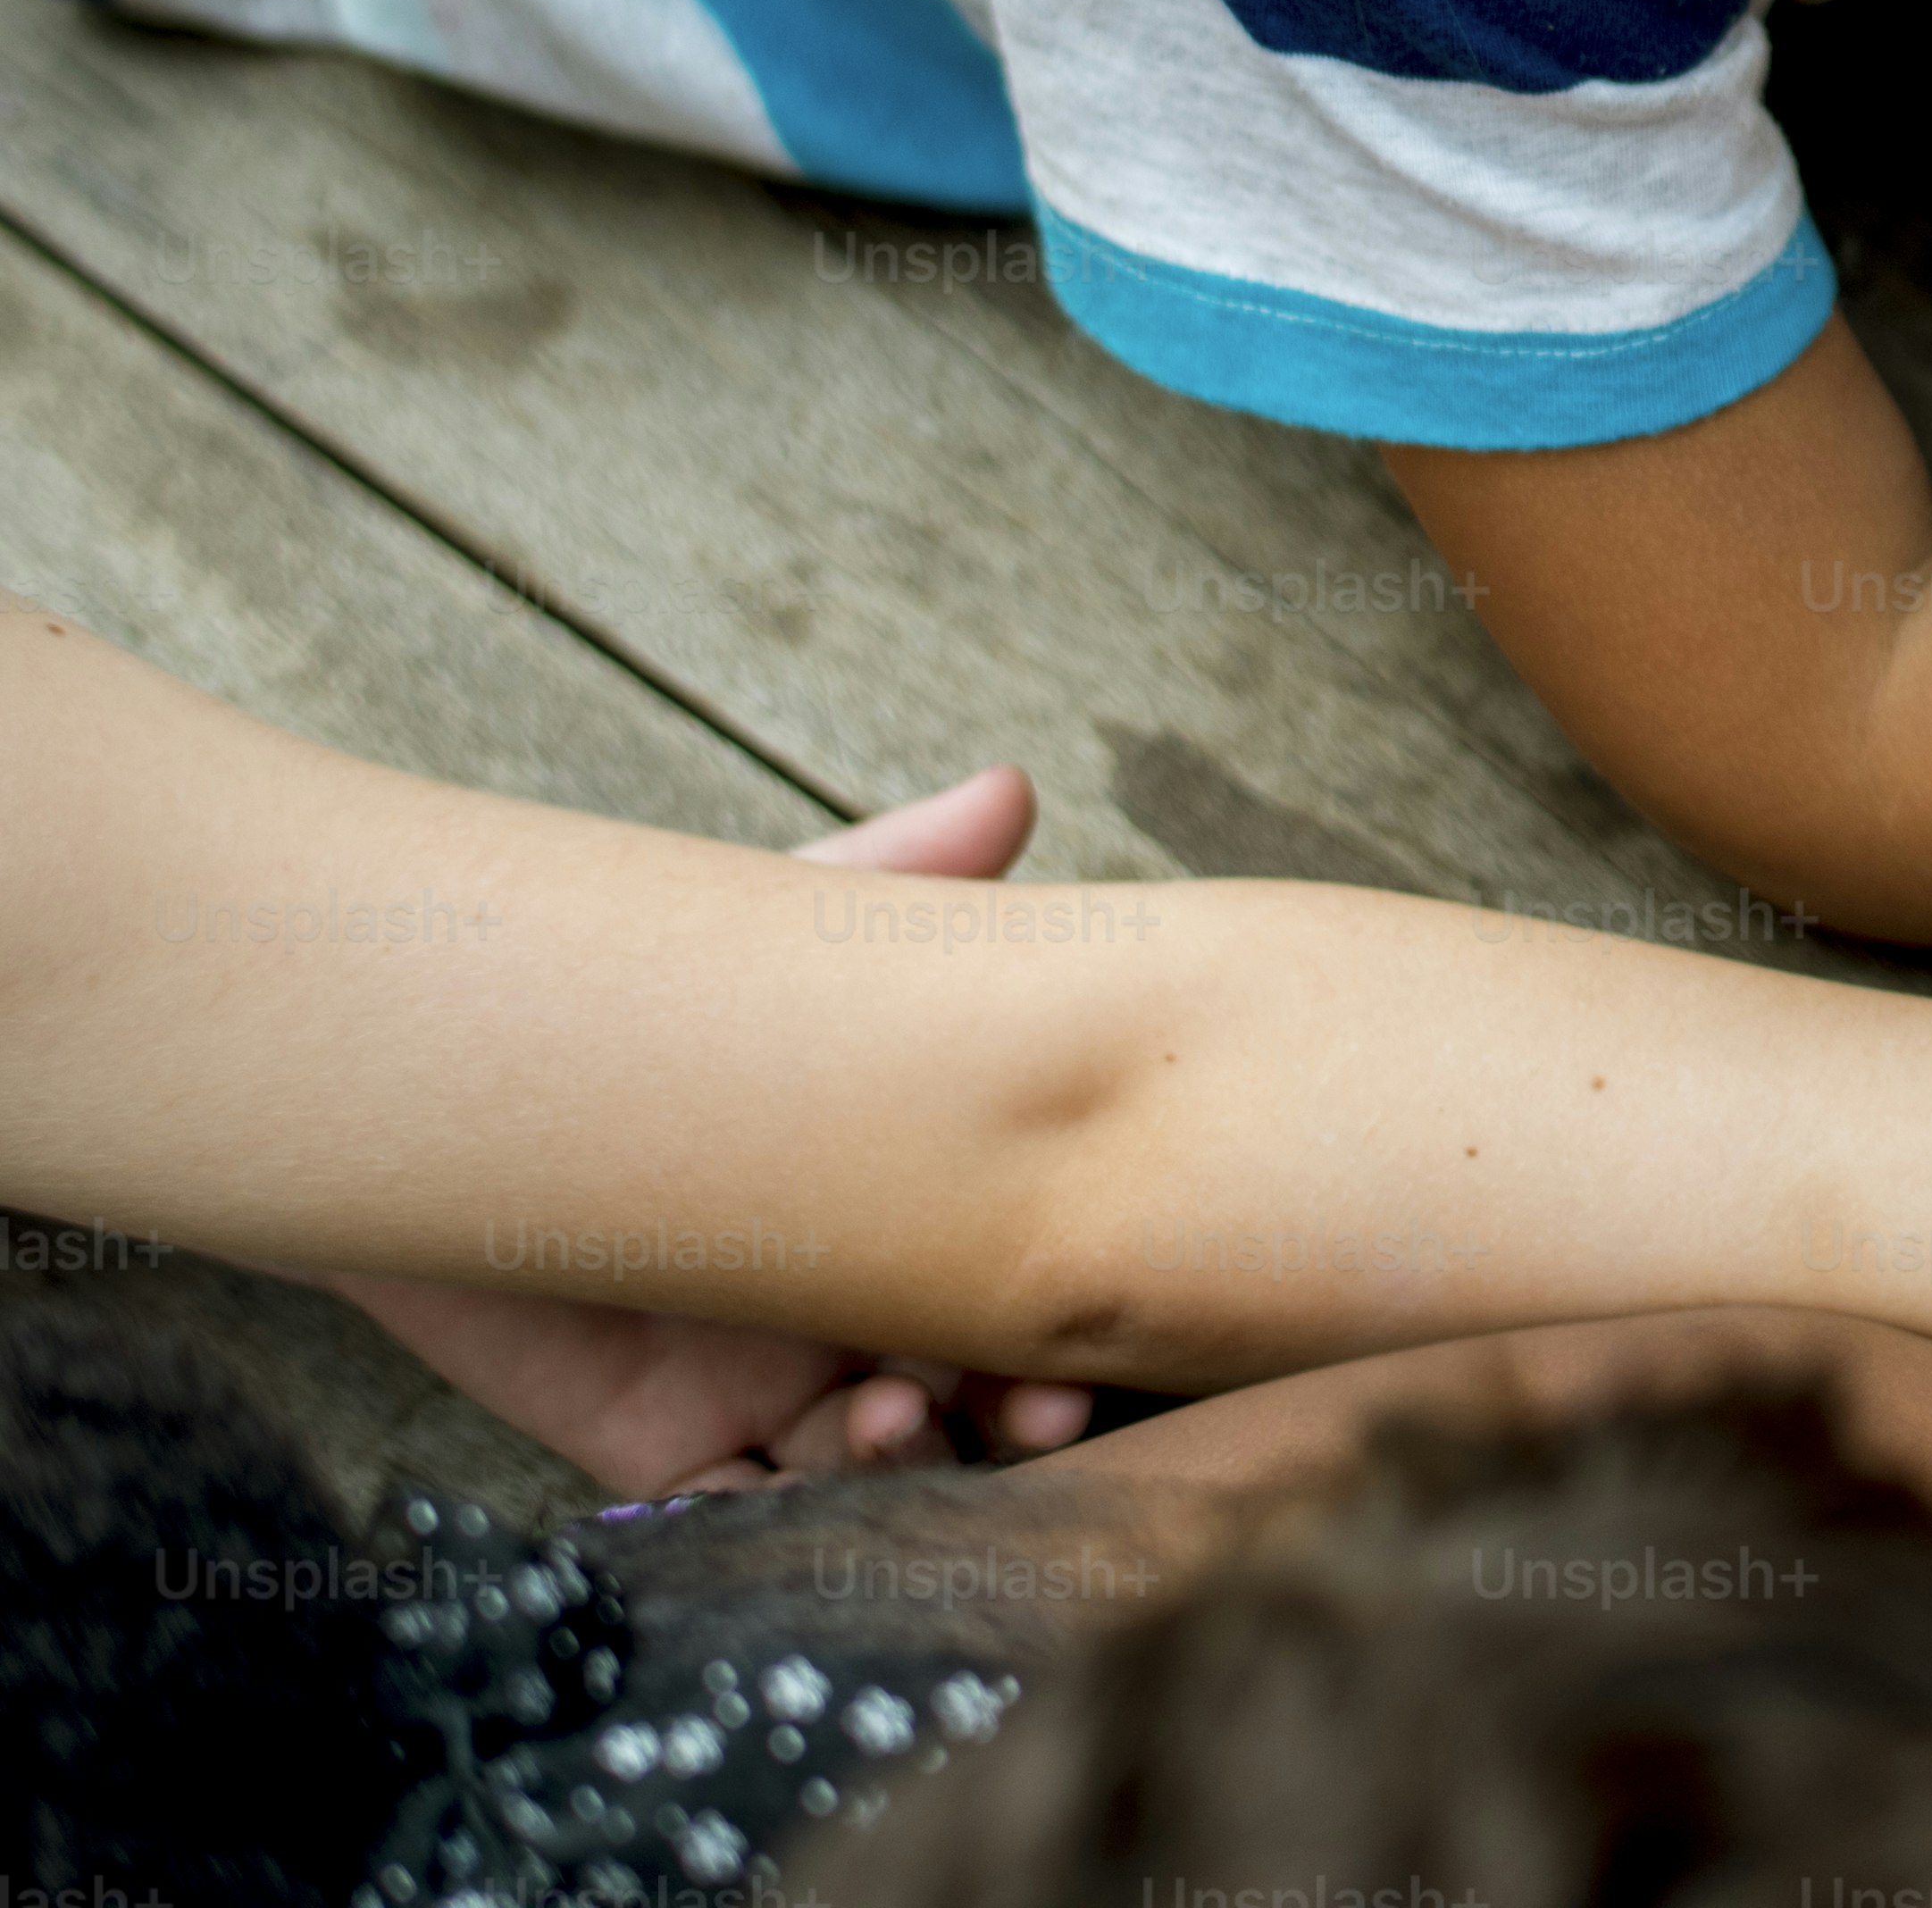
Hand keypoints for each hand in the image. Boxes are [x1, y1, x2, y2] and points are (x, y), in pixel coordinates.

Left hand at [299, 769, 1104, 1491]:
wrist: (446, 1100)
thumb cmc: (632, 1012)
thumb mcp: (774, 942)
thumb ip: (892, 876)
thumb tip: (1007, 791)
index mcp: (915, 1213)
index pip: (1026, 1282)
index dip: (1078, 1320)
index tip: (1102, 1335)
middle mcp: (861, 1311)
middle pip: (980, 1394)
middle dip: (1023, 1420)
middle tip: (1035, 1413)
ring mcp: (768, 1389)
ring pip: (879, 1465)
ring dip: (910, 1464)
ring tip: (887, 1419)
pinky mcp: (661, 1447)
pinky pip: (746, 1517)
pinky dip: (789, 1523)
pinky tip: (801, 1486)